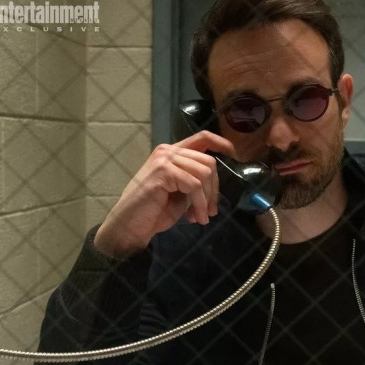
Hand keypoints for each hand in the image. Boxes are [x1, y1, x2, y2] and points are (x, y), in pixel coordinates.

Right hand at [94, 131, 235, 258]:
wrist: (130, 226)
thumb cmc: (154, 211)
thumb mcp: (181, 192)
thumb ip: (196, 181)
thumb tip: (217, 184)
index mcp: (172, 153)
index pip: (202, 137)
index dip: (222, 144)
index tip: (234, 156)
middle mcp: (168, 151)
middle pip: (209, 161)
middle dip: (214, 189)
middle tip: (211, 211)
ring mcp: (164, 159)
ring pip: (204, 173)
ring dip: (207, 200)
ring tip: (202, 217)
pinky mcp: (163, 171)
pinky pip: (194, 185)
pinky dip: (200, 204)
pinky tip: (195, 217)